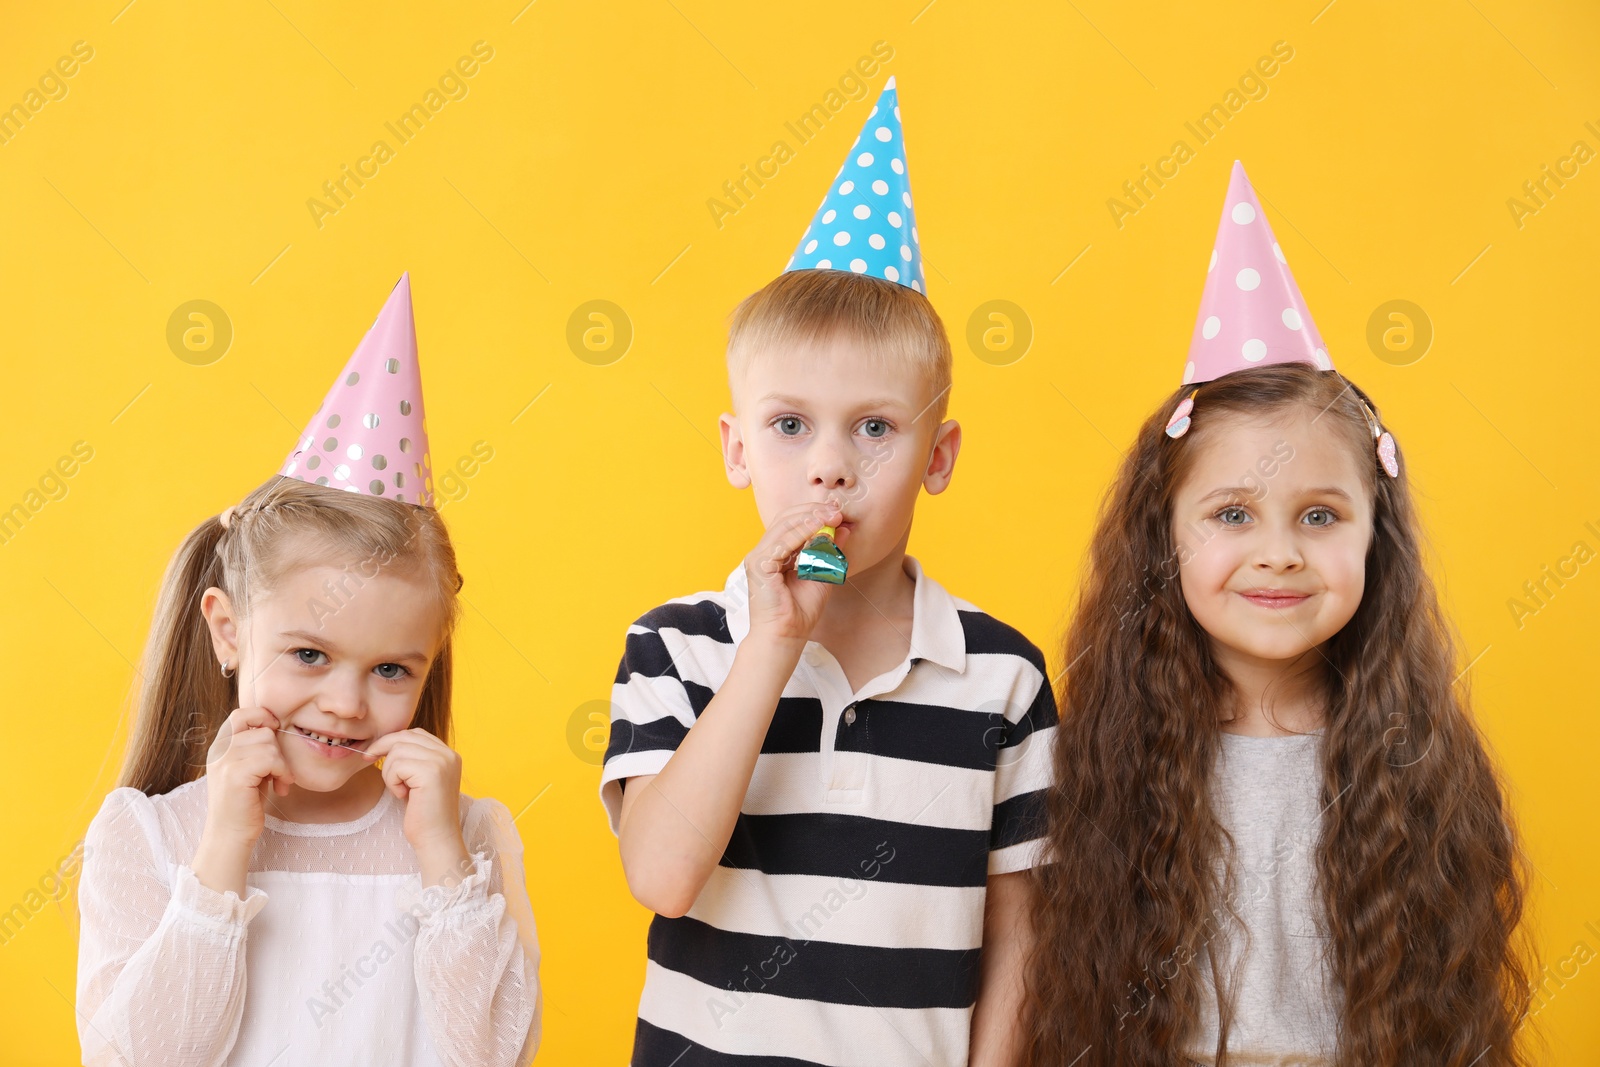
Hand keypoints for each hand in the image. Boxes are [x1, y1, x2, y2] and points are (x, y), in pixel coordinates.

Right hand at [201, 707, 291, 847]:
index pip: (241, 714)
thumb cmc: (246, 802)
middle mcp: (218, 751)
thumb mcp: (250, 768)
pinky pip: (270, 759)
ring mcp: (224, 761)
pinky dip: (282, 772)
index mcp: (220, 746)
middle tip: (280, 773)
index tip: (275, 736)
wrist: (231, 834)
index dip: (263, 718)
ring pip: (269, 743)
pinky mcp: (234, 775)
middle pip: (262, 730)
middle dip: (279, 751)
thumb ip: (256, 747)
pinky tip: (280, 787)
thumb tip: (276, 724)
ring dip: (282, 764)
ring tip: (280, 782)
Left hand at [361, 728, 465, 857]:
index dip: (392, 740)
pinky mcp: (431, 772)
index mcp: (449, 755)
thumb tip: (384, 742)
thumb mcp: (419, 780)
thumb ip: (413, 759)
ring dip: (389, 772)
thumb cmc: (424, 814)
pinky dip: (392, 782)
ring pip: (397, 750)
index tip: (374, 753)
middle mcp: (448, 754)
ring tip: (400, 791)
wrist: (436, 839)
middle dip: (382, 748)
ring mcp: (442, 762)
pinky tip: (403, 796)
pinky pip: (397, 766)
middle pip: (404, 737)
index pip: (415, 733)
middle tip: (369, 759)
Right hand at [743, 499, 849, 645]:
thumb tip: (843, 529)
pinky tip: (818, 527)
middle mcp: (764, 552)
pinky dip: (801, 532)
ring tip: (831, 515)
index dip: (814, 514)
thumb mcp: (822, 574)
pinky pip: (782, 542)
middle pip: (786, 519)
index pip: (792, 523)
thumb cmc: (800, 611)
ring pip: (783, 526)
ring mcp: (758, 557)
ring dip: (809, 517)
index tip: (837, 512)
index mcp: (775, 554)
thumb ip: (830, 552)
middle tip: (836, 510)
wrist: (787, 635)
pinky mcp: (759, 565)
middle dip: (813, 511)